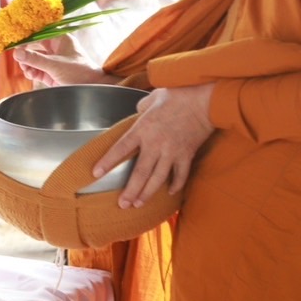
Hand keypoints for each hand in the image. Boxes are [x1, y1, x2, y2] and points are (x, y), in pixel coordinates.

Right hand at [13, 44, 108, 86]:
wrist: (92, 89)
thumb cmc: (79, 72)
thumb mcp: (55, 65)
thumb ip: (35, 59)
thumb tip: (16, 52)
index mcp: (60, 39)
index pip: (38, 33)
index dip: (26, 36)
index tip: (14, 42)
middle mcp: (55, 48)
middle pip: (33, 46)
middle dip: (25, 53)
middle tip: (17, 58)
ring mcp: (52, 61)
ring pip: (33, 59)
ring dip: (26, 64)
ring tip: (26, 69)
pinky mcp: (50, 73)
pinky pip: (35, 69)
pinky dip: (30, 71)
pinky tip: (30, 74)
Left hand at [92, 84, 215, 208]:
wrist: (205, 102)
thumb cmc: (178, 95)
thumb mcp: (153, 97)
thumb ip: (141, 107)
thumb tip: (138, 111)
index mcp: (143, 129)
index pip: (120, 148)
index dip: (107, 162)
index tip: (96, 174)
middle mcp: (156, 144)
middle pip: (140, 172)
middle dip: (130, 190)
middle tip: (122, 204)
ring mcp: (172, 152)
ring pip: (158, 178)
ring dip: (148, 193)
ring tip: (138, 204)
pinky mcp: (187, 155)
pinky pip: (180, 175)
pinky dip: (175, 185)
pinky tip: (168, 193)